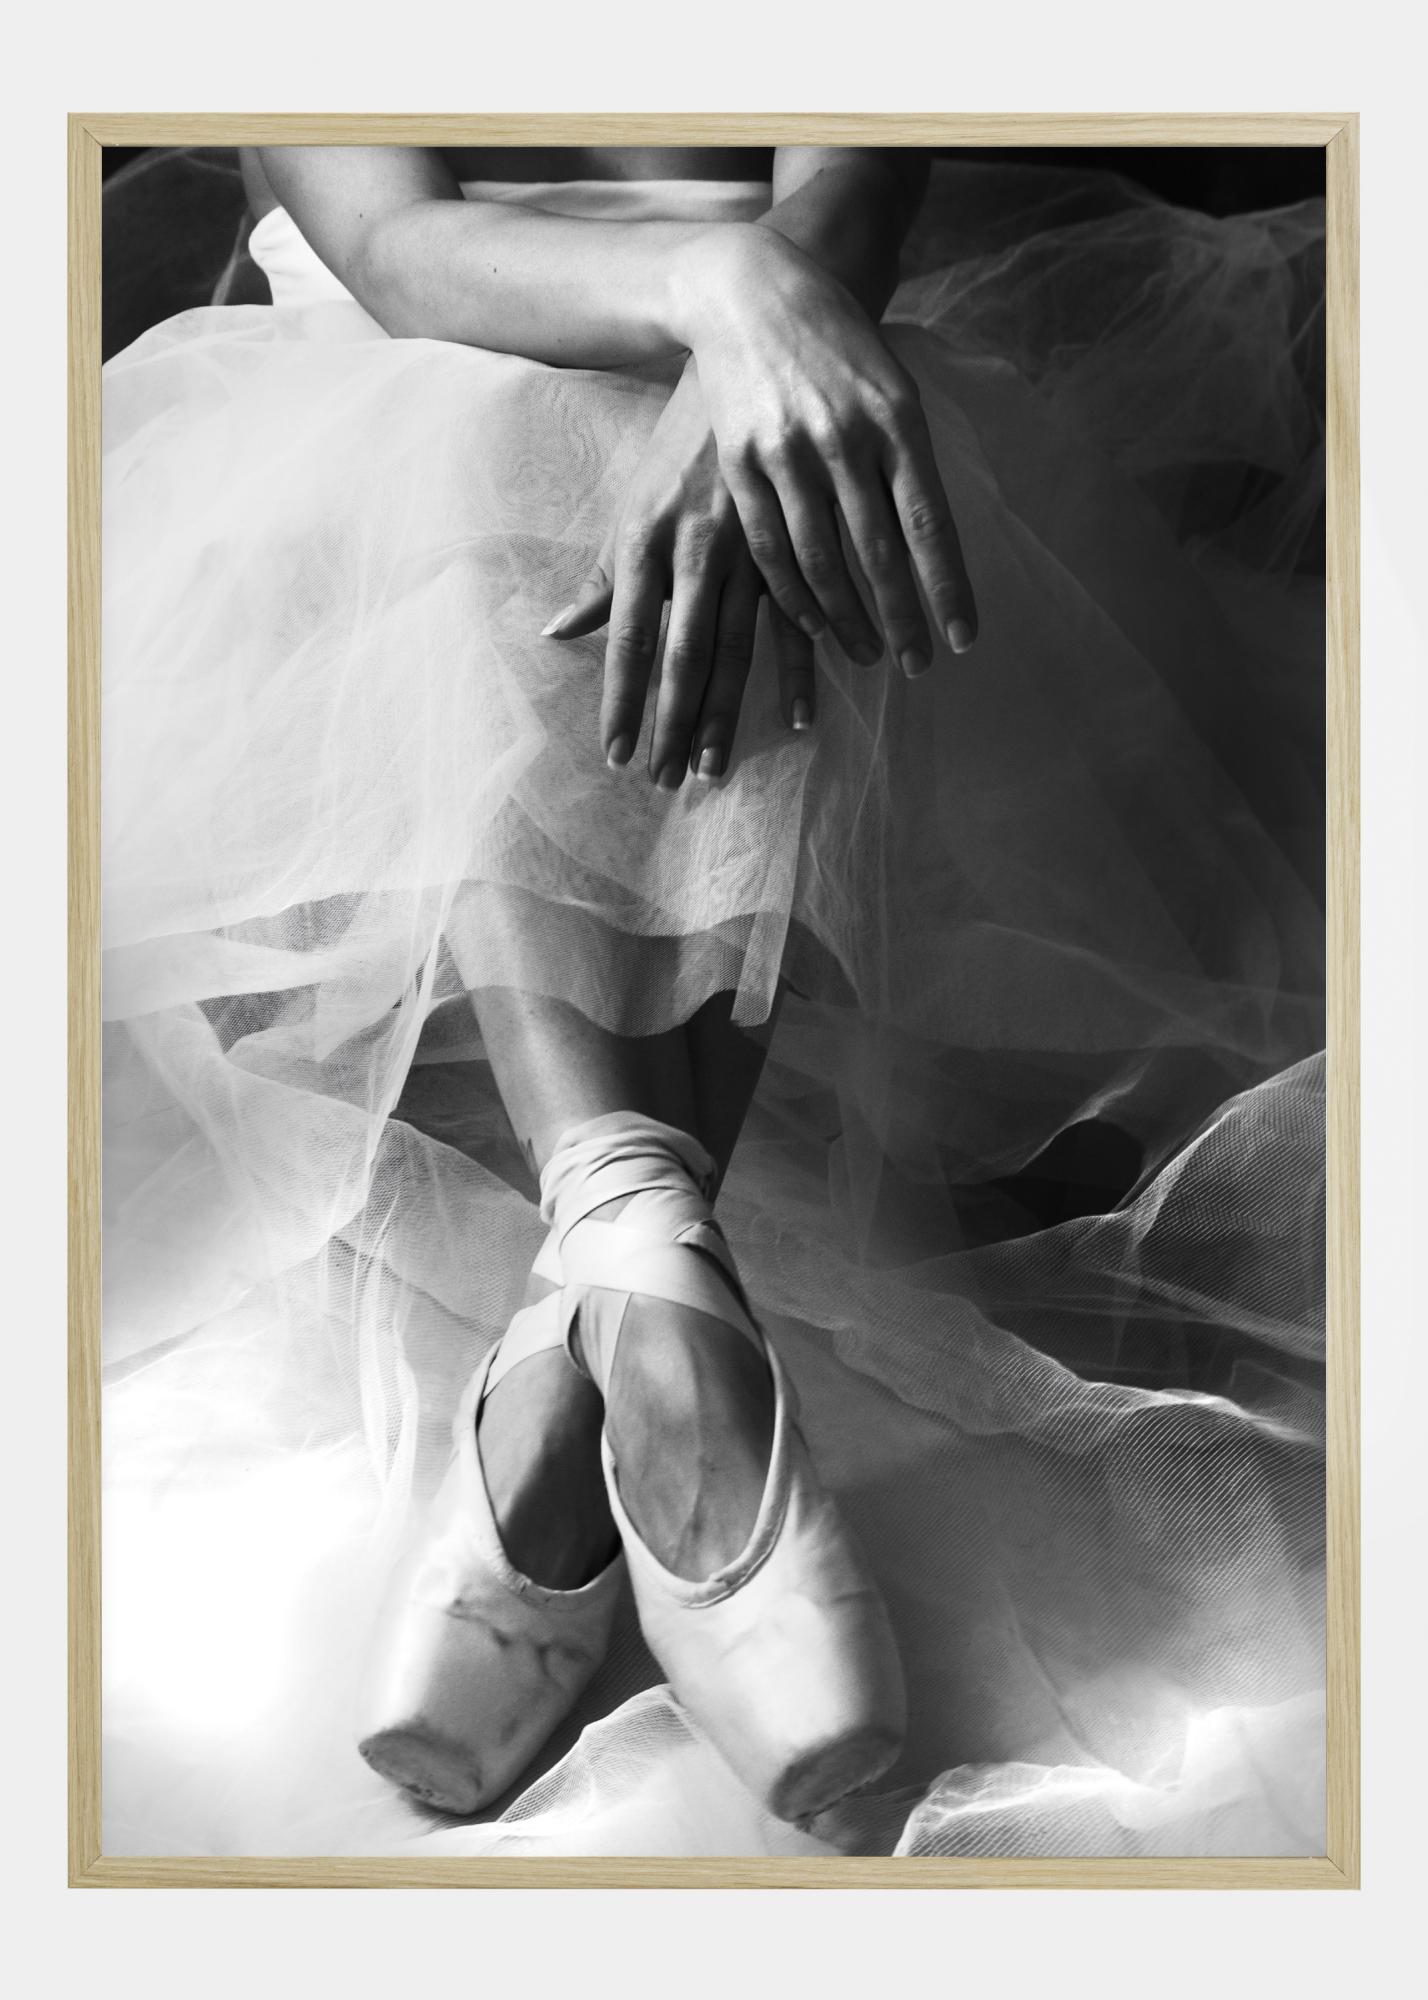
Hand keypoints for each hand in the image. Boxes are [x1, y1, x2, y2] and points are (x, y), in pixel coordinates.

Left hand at [543, 365, 814, 787]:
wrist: (749, 364)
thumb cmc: (683, 445)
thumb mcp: (636, 504)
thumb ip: (604, 574)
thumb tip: (559, 631)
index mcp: (647, 541)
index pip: (628, 640)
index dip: (621, 702)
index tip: (615, 756)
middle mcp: (695, 551)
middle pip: (680, 657)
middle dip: (669, 724)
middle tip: (663, 782)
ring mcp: (749, 550)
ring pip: (735, 649)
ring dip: (724, 714)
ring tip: (712, 769)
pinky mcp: (794, 543)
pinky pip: (799, 621)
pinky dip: (799, 673)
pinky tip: (797, 719)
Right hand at [673, 225, 977, 675]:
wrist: (751, 290)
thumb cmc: (838, 346)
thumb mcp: (891, 388)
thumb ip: (908, 463)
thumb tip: (927, 546)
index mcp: (897, 419)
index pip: (930, 524)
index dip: (947, 588)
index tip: (963, 640)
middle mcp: (845, 438)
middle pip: (879, 553)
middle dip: (902, 618)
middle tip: (918, 666)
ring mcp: (788, 451)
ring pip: (822, 560)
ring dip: (849, 618)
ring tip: (869, 654)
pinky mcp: (742, 462)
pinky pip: (771, 547)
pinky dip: (794, 594)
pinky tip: (814, 624)